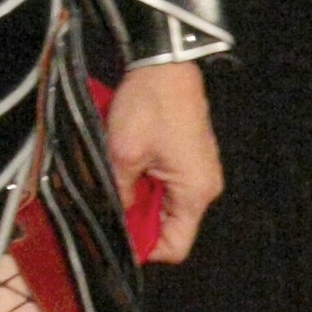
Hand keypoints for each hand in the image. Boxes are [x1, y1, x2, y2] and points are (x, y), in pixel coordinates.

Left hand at [104, 58, 223, 263]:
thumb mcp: (124, 153)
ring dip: (137, 196)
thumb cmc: (151, 104)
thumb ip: (120, 192)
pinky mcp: (189, 157)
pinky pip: (165, 184)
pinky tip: (125, 166)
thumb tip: (115, 217)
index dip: (144, 248)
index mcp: (194, 192)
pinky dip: (144, 181)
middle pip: (168, 226)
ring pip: (163, 204)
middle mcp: (203, 187)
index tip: (115, 235)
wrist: (166, 63)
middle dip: (136, 218)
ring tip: (115, 179)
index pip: (175, 246)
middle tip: (108, 203)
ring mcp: (198, 171)